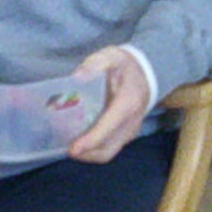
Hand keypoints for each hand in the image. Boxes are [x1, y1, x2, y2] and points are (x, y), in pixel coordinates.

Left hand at [62, 46, 153, 162]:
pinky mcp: (125, 136)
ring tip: (67, 146)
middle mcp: (131, 122)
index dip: (91, 140)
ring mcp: (129, 131)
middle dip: (85, 153)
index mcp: (128, 103)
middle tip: (64, 148)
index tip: (73, 149)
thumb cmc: (126, 66)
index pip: (109, 127)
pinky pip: (108, 149)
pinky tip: (77, 143)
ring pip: (107, 153)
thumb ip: (96, 63)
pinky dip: (91, 150)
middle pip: (107, 149)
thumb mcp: (113, 56)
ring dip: (86, 155)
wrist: (147, 75)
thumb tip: (77, 77)